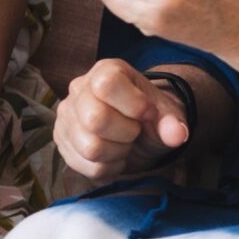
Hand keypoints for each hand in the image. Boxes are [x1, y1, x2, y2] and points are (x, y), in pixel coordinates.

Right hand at [54, 60, 192, 182]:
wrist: (137, 131)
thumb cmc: (149, 116)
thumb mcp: (166, 114)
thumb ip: (172, 122)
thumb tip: (177, 134)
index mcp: (105, 71)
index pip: (106, 85)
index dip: (133, 105)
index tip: (148, 113)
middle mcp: (78, 89)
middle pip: (95, 119)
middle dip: (126, 133)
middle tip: (134, 131)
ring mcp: (66, 116)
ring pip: (90, 148)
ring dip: (117, 152)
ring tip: (122, 143)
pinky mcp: (62, 141)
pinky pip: (86, 166)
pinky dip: (107, 167)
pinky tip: (112, 154)